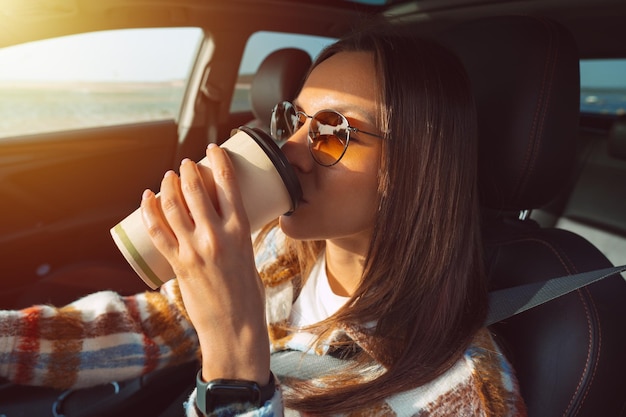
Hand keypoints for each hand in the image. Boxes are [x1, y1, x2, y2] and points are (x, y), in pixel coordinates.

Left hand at [140, 143, 269, 384]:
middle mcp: (216, 236)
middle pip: (196, 191)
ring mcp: (194, 250)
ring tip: (168, 175)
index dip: (218, 161)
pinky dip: (150, 211)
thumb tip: (220, 220)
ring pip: (174, 207)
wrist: (234, 327)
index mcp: (241, 231)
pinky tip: (147, 198)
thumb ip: (233, 236)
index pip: (228, 185)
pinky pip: (158, 231)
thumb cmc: (248, 294)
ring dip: (168, 185)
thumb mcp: (249, 255)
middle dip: (188, 170)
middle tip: (185, 164)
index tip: (212, 148)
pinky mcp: (178, 264)